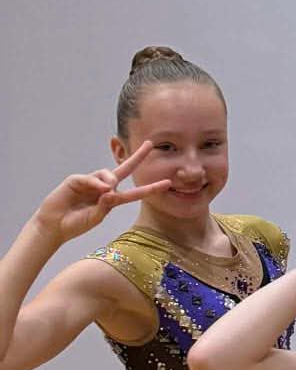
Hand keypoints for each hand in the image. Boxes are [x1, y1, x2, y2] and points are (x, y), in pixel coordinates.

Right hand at [31, 141, 170, 244]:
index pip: (135, 192)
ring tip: (104, 192)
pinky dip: (96, 182)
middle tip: (150, 144)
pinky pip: (91, 178)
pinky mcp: (76, 180)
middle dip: (137, 157)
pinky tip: (99, 188)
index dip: (150, 188)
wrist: (54, 225)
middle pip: (124, 169)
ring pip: (108, 174)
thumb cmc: (76, 223)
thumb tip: (111, 189)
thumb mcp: (96, 217)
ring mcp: (90, 182)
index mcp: (111, 199)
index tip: (167, 183)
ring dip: (110, 181)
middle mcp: (104, 188)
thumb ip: (106, 205)